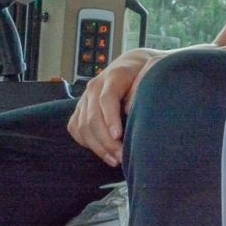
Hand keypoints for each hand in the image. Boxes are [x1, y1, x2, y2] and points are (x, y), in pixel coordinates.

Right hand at [67, 48, 164, 166]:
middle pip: (93, 116)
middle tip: (121, 157)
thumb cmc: (144, 73)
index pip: (107, 98)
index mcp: (114, 75)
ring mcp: (85, 97)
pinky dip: (86, 142)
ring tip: (115, 160)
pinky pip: (75, 128)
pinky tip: (102, 152)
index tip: (118, 136)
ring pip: (82, 125)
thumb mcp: (150, 73)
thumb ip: (142, 88)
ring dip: (97, 146)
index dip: (110, 118)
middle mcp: (95, 86)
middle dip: (106, 141)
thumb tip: (131, 109)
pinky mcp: (80, 108)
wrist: (130, 66)